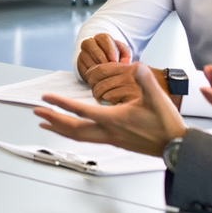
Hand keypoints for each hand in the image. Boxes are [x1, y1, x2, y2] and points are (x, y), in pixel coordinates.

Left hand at [33, 61, 185, 155]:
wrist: (175, 145)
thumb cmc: (166, 124)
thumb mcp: (156, 98)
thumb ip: (145, 81)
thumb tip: (138, 67)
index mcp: (113, 120)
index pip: (80, 111)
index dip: (61, 103)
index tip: (46, 98)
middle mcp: (107, 132)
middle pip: (72, 129)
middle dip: (52, 119)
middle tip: (36, 111)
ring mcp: (110, 139)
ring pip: (77, 136)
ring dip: (59, 129)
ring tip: (46, 123)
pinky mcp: (114, 142)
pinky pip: (86, 139)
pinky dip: (73, 133)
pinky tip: (70, 130)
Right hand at [75, 33, 131, 79]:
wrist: (104, 65)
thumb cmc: (115, 57)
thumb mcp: (123, 54)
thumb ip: (126, 55)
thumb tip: (124, 63)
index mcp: (101, 37)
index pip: (104, 39)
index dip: (110, 50)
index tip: (116, 62)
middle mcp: (89, 43)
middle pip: (94, 49)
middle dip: (103, 60)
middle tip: (110, 69)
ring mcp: (83, 53)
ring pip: (88, 59)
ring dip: (98, 68)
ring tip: (107, 74)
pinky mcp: (79, 64)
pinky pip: (84, 68)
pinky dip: (92, 74)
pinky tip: (100, 77)